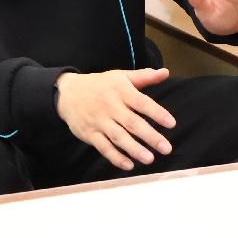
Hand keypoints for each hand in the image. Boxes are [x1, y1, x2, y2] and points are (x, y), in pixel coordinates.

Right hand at [55, 68, 175, 170]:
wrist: (67, 92)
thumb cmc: (100, 85)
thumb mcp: (120, 76)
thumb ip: (144, 77)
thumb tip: (165, 72)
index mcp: (121, 91)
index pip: (141, 102)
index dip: (156, 113)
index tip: (171, 123)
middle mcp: (111, 106)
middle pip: (132, 123)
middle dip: (150, 136)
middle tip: (166, 148)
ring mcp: (99, 121)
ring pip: (119, 137)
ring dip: (134, 149)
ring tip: (150, 159)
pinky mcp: (90, 134)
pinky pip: (103, 147)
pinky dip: (115, 157)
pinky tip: (129, 165)